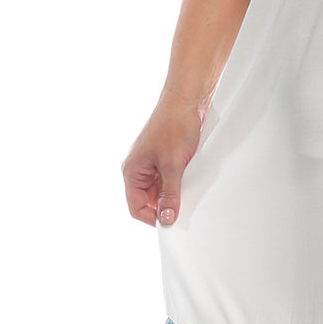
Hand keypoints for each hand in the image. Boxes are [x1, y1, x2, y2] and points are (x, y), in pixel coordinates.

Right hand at [121, 92, 207, 226]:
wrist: (187, 100)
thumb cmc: (175, 126)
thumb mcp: (174, 166)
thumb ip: (169, 195)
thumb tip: (166, 220)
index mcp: (131, 171)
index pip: (136, 208)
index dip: (153, 219)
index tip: (172, 223)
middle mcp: (137, 168)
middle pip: (148, 201)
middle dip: (164, 207)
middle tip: (184, 210)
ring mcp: (150, 163)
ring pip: (159, 191)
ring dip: (173, 195)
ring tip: (188, 192)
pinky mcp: (163, 157)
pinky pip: (167, 179)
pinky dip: (178, 184)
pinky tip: (190, 181)